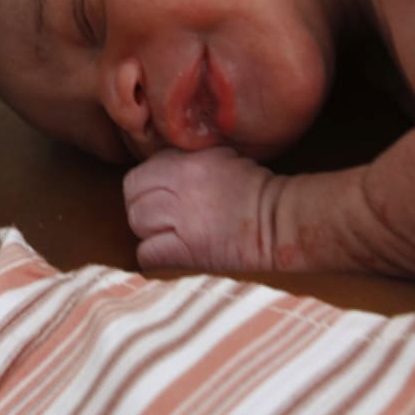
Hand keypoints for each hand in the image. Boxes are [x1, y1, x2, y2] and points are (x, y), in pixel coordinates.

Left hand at [124, 146, 277, 271]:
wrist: (282, 222)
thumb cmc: (256, 191)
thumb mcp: (219, 157)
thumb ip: (185, 160)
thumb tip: (158, 168)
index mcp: (185, 161)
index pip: (139, 173)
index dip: (146, 188)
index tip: (161, 197)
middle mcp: (179, 186)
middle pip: (132, 196)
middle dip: (143, 208)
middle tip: (163, 219)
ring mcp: (181, 219)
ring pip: (137, 222)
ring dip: (149, 231)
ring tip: (170, 235)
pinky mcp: (187, 250)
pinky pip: (147, 254)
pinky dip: (154, 257)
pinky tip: (171, 254)